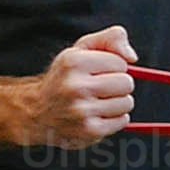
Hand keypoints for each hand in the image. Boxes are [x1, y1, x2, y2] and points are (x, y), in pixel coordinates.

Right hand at [27, 25, 136, 148]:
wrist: (37, 112)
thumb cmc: (67, 77)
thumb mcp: (82, 49)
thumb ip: (111, 39)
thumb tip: (132, 57)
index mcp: (73, 62)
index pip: (121, 62)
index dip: (114, 66)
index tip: (98, 71)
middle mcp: (75, 86)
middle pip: (126, 83)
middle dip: (119, 84)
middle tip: (101, 87)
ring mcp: (82, 111)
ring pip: (127, 103)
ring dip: (118, 102)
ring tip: (97, 101)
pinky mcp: (89, 131)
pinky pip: (122, 120)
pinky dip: (115, 118)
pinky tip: (97, 114)